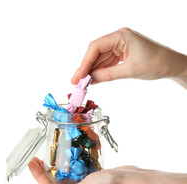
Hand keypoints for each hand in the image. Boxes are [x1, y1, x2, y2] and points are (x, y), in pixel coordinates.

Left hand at [29, 158, 186, 183]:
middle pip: (53, 183)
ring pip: (62, 177)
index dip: (38, 176)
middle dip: (43, 171)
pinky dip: (66, 165)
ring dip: (53, 168)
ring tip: (47, 158)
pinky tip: (65, 158)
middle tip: (37, 159)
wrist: (128, 179)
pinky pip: (73, 172)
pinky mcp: (88, 178)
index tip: (32, 164)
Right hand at [71, 28, 186, 86]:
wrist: (171, 65)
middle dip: (86, 68)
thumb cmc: (156, 63)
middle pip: (96, 53)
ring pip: (100, 58)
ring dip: (92, 71)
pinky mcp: (122, 54)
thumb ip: (108, 74)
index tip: (79, 76)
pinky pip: (107, 62)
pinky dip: (101, 71)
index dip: (85, 62)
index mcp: (121, 36)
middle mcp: (118, 38)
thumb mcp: (130, 70)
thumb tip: (91, 79)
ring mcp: (120, 46)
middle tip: (76, 82)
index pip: (96, 47)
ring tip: (83, 83)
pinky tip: (94, 79)